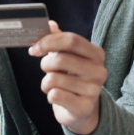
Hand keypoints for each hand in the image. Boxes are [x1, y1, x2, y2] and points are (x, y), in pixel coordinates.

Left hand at [29, 20, 106, 134]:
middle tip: (46, 69)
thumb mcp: (68, 57)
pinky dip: (50, 96)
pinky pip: (55, 95)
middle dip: (45, 64)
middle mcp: (99, 71)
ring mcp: (94, 90)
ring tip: (54, 86)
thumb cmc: (73, 78)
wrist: (82, 110)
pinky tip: (58, 97)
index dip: (49, 41)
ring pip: (54, 79)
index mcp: (96, 54)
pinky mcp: (84, 107)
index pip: (71, 40)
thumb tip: (49, 24)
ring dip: (46, 83)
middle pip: (60, 59)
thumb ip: (59, 40)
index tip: (34, 48)